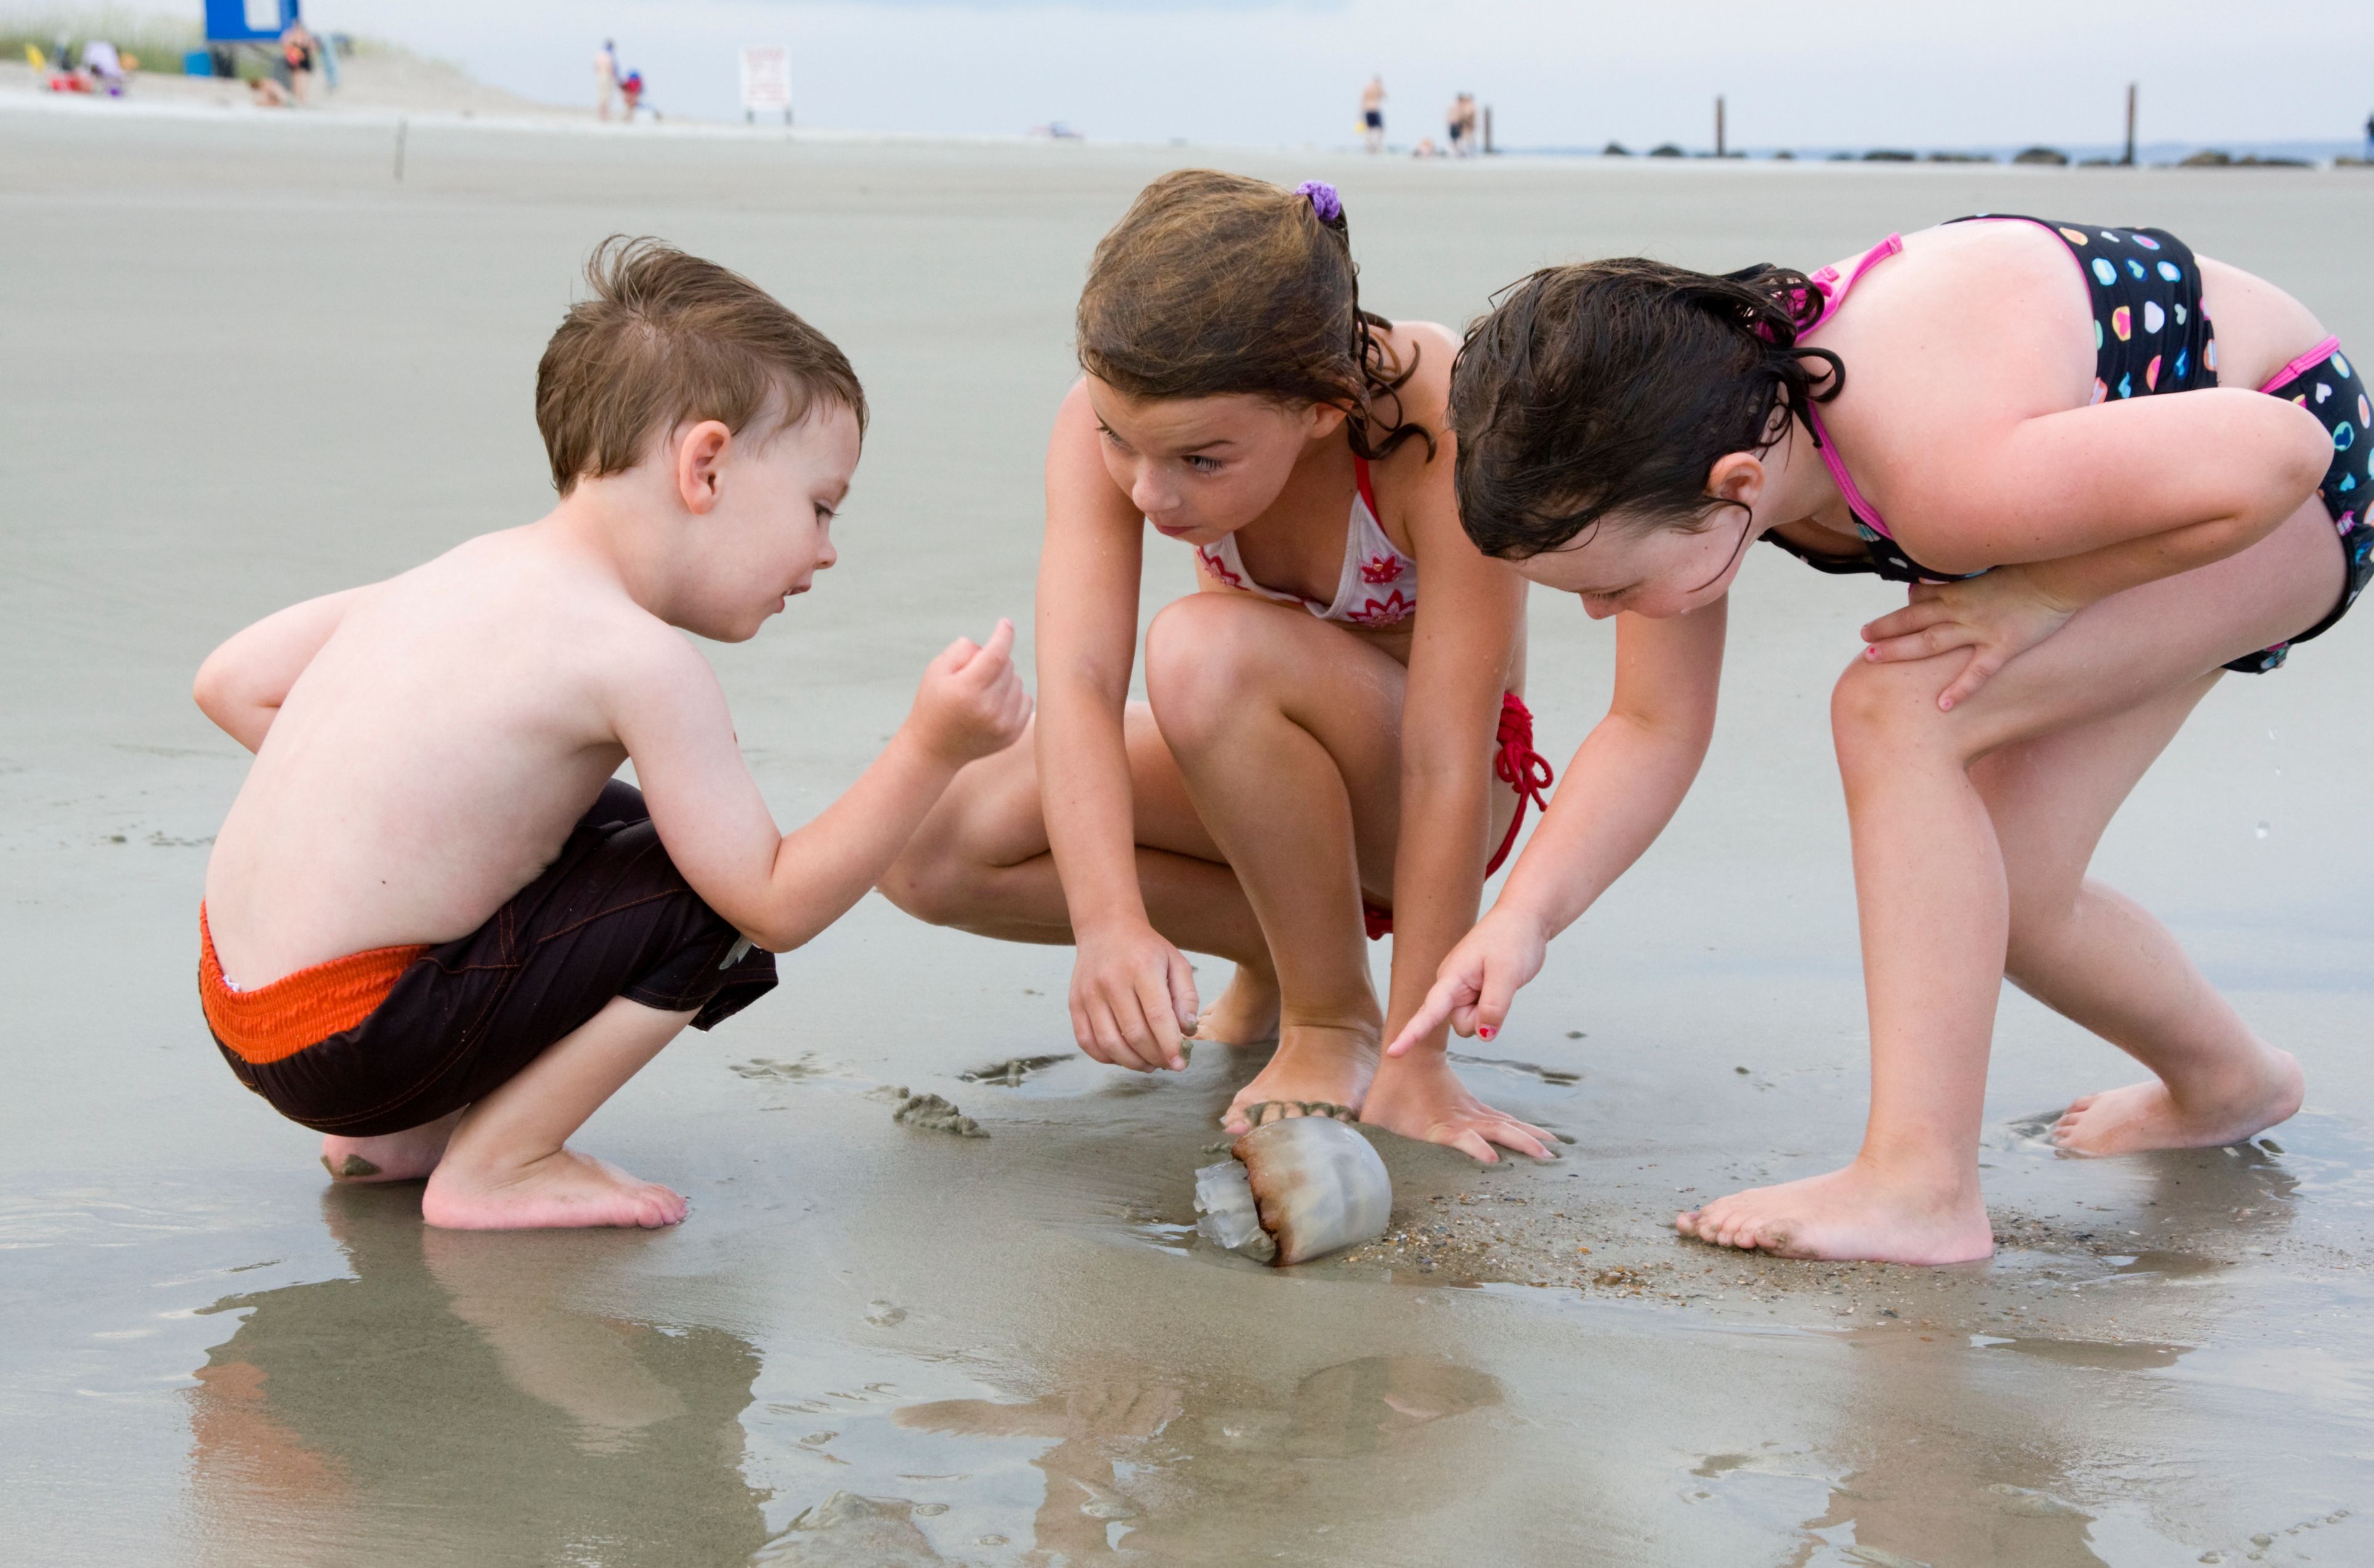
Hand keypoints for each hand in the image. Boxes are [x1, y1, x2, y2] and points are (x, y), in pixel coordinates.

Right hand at [909, 618, 1032, 764]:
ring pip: (1018, 681)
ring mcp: (1002, 724)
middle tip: (974, 674)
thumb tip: (994, 644)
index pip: (996, 655)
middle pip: (1008, 666)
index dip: (1003, 635)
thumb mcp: (937, 670)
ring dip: (1004, 679)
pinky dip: (1013, 695)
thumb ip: (963, 650)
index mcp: (966, 690)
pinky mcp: (1012, 734)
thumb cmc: (934, 702)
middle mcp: (988, 709)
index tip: (1005, 623)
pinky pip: (1026, 699)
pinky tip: (994, 704)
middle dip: (994, 661)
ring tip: (982, 692)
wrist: (934, 749)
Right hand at [1069, 920, 1198, 1071]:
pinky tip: (1123, 1056)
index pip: (1158, 1017)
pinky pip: (1087, 1041)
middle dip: (1155, 1057)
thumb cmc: (1146, 949)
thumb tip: (1188, 1031)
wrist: (1106, 927)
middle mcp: (1112, 981)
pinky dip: (1106, 1057)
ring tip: (1148, 1064)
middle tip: (1167, 1063)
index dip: (1170, 1046)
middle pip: (1134, 1034)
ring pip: (1110, 1043)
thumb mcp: (1176, 962)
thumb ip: (1187, 996)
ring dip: (1132, 1063)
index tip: (1181, 1064)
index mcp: (1142, 968)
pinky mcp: (1074, 1002)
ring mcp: (1089, 993)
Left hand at [1360, 1050, 1555, 1162]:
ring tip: (1554, 1151)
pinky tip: (1545, 1140)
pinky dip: (1524, 1130)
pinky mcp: (1474, 1113)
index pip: (1459, 1137)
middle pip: (1494, 1130)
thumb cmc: (1384, 1098)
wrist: (1402, 1063)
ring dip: (1528, 1137)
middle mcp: (1458, 1120)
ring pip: (1504, 1125)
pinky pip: (1503, 1121)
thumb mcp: (1371, 1114)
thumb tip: (1327, 1143)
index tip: (1489, 1159)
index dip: (1472, 1147)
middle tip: (1544, 1158)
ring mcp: (1470, 1115)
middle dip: (1519, 1144)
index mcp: (1437, 1124)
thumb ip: (1359, 1131)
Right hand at [1383, 906, 1548, 1057]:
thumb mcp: (1507, 974)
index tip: (1392, 1052)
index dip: (1411, 1033)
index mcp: (1452, 976)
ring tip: (1500, 982)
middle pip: (1460, 1023)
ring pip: (1471, 1020)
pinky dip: (1492, 1006)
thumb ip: (1494, 1007)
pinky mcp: (1473, 989)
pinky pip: (1480, 1012)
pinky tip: (1499, 984)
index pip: (1429, 1011)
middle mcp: (1451, 984)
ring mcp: (1462, 987)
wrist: (1523, 917)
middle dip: (1481, 1019)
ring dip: (1488, 1011)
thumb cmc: (1512, 938)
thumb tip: (1484, 1036)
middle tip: (1501, 989)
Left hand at [1858, 567, 2081, 710]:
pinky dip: (1961, 688)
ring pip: (1932, 641)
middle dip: (1885, 629)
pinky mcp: (2002, 645)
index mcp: (1958, 589)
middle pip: (1914, 620)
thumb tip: (1937, 583)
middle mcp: (1961, 609)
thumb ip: (1962, 577)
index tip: (1881, 623)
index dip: (1899, 611)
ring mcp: (1980, 628)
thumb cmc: (2028, 568)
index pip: (1919, 599)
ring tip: (1874, 659)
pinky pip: (1977, 671)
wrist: (2058, 575)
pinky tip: (1943, 705)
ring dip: (1901, 649)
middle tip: (1863, 639)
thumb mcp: (1988, 568)